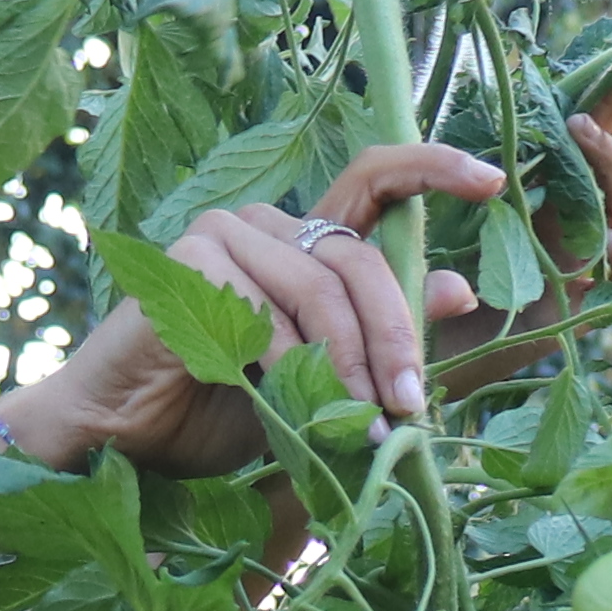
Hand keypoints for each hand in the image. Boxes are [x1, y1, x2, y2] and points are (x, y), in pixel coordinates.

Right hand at [12, 69, 611, 474]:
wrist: (121, 442)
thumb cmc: (219, 416)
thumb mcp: (321, 386)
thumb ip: (382, 343)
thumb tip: (460, 288)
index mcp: (306, 244)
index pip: (376, 181)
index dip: (433, 168)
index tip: (490, 181)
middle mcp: (269, 225)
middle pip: (361, 259)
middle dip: (396, 337)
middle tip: (406, 407)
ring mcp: (224, 233)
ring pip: (319, 288)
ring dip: (343, 365)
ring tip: (348, 426)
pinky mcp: (189, 258)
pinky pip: (264, 307)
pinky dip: (281, 364)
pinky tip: (269, 401)